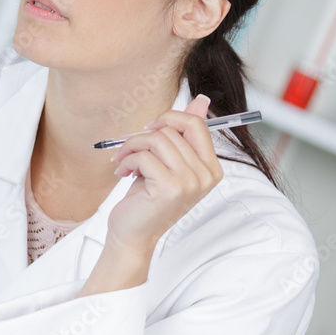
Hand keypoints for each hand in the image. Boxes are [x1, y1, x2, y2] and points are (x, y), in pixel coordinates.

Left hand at [106, 94, 221, 252]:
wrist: (134, 234)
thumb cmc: (148, 198)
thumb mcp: (168, 162)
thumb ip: (185, 134)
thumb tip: (201, 100)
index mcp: (211, 167)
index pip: (196, 123)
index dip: (169, 119)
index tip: (150, 129)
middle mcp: (206, 175)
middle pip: (172, 130)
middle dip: (143, 136)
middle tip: (130, 150)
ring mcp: (190, 182)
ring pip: (157, 140)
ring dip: (132, 148)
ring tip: (125, 162)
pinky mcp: (170, 188)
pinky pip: (144, 156)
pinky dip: (127, 161)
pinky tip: (124, 173)